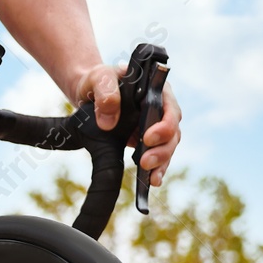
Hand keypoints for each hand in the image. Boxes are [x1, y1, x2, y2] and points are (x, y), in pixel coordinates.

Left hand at [70, 63, 181, 186]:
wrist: (89, 93)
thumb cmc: (98, 81)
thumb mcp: (99, 78)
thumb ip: (105, 92)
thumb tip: (108, 121)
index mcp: (156, 90)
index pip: (170, 108)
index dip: (165, 125)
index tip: (148, 137)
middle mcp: (161, 109)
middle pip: (173, 132)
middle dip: (163, 150)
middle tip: (145, 162)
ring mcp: (155, 125)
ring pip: (167, 147)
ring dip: (161, 164)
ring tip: (152, 180)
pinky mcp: (145, 140)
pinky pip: (155, 156)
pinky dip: (154, 170)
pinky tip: (150, 183)